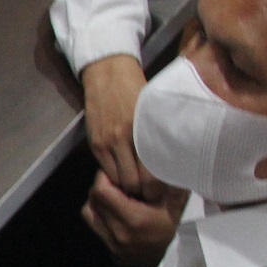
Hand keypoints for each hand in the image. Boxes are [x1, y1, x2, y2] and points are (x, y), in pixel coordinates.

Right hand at [79, 54, 156, 196]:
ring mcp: (106, 143)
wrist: (107, 72)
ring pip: (119, 180)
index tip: (165, 193)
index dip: (158, 190)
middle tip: (152, 195)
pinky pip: (105, 170)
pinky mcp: (94, 143)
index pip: (151, 175)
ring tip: (138, 186)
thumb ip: (160, 137)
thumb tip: (171, 164)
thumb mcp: (154, 112)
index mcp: (143, 132)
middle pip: (134, 183)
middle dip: (143, 193)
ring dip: (128, 187)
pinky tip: (123, 172)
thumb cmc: (138, 89)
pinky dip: (115, 176)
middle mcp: (123, 140)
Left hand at [81, 170, 181, 266]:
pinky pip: (98, 230)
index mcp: (135, 219)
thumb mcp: (177, 200)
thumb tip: (152, 159)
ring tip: (115, 199)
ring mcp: (115, 247)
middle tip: (115, 183)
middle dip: (101, 188)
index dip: (104, 178)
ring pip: (90, 215)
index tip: (114, 173)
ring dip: (99, 203)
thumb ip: (164, 181)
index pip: (101, 191)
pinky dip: (103, 219)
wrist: (183, 257)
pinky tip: (118, 215)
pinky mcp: (114, 255)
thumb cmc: (180, 223)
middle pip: (93, 201)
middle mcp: (120, 235)